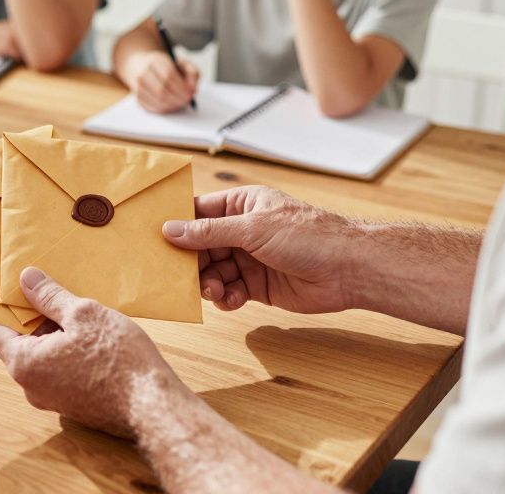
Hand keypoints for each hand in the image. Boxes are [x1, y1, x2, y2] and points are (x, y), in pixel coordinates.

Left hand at [0, 268, 185, 438]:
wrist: (153, 406)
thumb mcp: (84, 314)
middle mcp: (31, 387)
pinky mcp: (73, 405)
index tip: (18, 285)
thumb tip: (26, 279)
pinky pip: (59, 371)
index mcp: (24, 364)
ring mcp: (52, 399)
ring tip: (79, 313)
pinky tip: (91, 337)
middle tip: (55, 293)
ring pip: (42, 357)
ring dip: (54, 334)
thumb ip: (50, 296)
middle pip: (19, 342)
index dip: (6, 304)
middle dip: (35, 316)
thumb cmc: (119, 360)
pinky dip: (67, 352)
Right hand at [126, 51, 199, 112]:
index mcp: (156, 60)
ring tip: (180, 102)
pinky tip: (171, 105)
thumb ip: (193, 73)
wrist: (143, 67)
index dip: (181, 87)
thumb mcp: (183, 64)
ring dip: (172, 105)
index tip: (191, 93)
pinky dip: (164, 109)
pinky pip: (151, 107)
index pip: (168, 76)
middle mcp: (143, 72)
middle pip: (161, 90)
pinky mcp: (137, 97)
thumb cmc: (167, 67)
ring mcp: (138, 86)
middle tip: (187, 101)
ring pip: (157, 100)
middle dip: (177, 98)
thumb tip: (193, 89)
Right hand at [162, 186, 362, 314]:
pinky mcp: (257, 285)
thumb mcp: (253, 229)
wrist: (349, 270)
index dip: (176, 225)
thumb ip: (209, 232)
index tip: (154, 239)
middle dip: (190, 261)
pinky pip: (228, 291)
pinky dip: (224, 297)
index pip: (198, 212)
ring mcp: (249, 258)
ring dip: (207, 283)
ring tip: (212, 291)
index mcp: (241, 205)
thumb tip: (170, 230)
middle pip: (200, 246)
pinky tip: (231, 299)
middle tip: (180, 275)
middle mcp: (241, 231)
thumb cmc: (309, 236)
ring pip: (212, 271)